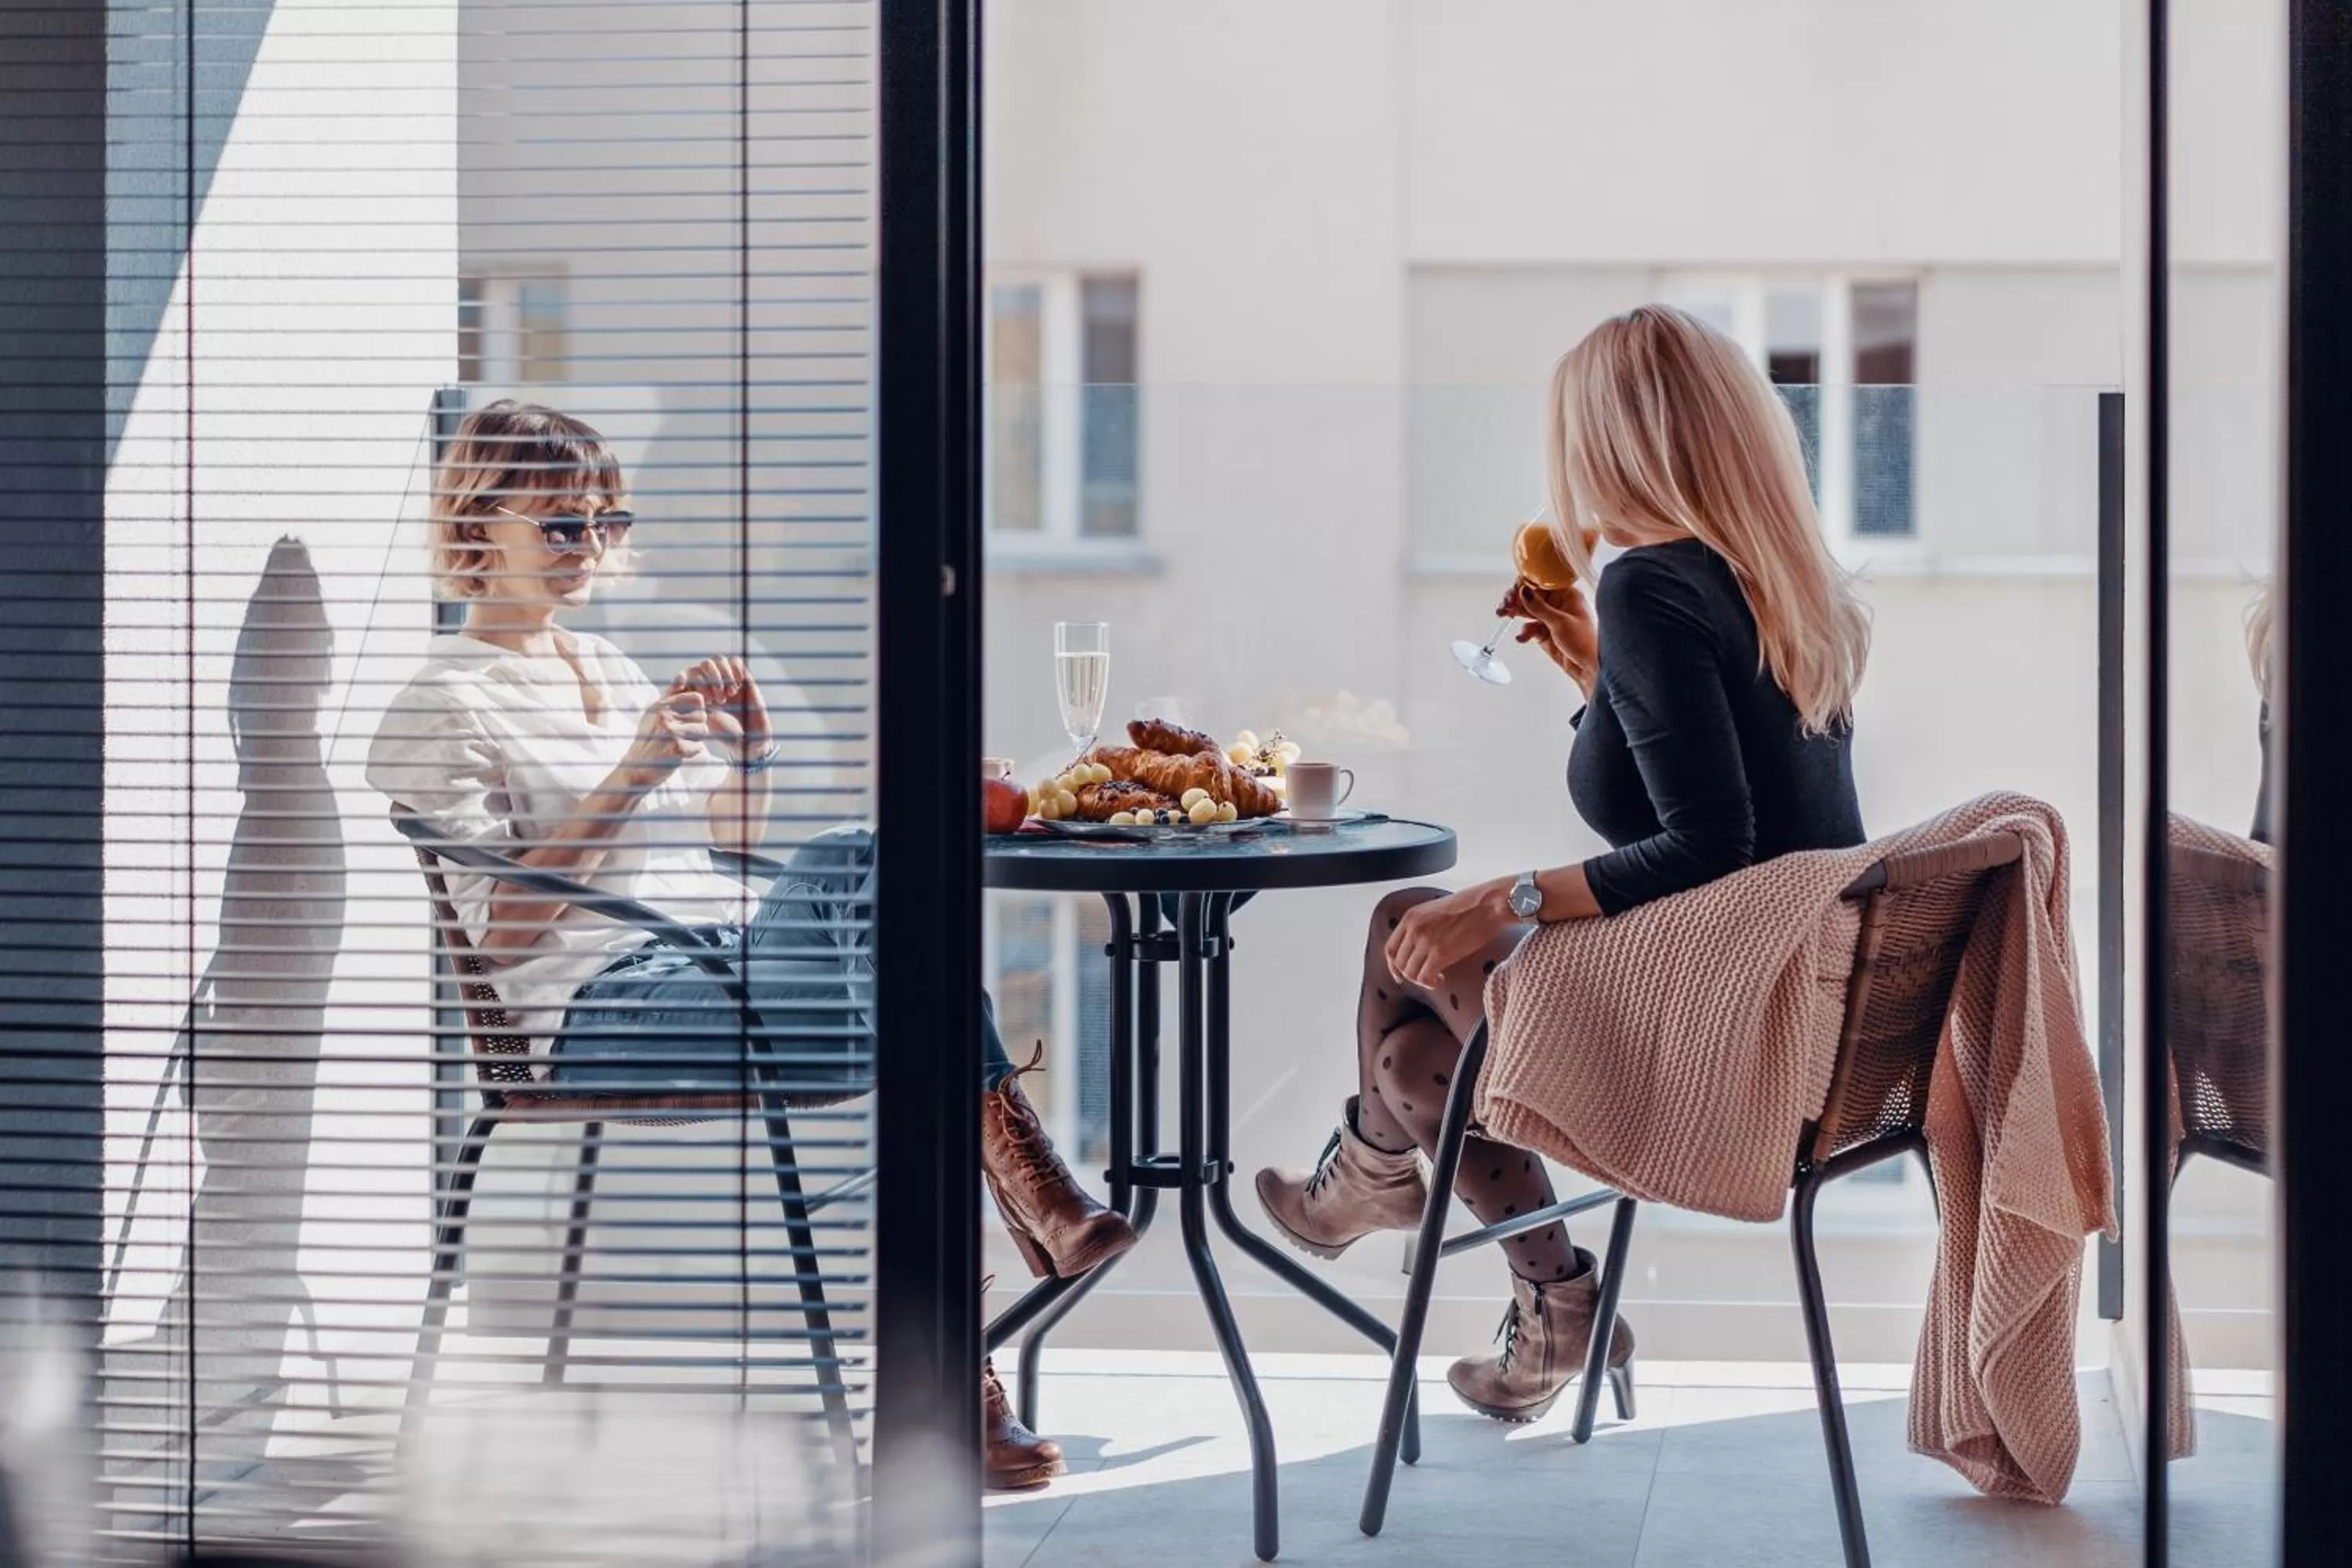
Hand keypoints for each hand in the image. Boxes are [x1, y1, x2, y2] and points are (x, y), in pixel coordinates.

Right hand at [619, 688, 710, 786]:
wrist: (637, 767)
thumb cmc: (650, 737)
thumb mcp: (655, 712)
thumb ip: (671, 694)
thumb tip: (683, 675)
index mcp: (661, 705)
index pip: (698, 699)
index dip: (697, 709)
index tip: (687, 718)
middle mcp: (665, 715)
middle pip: (702, 715)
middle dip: (696, 726)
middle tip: (679, 734)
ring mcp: (671, 732)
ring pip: (703, 730)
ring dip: (695, 739)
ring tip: (678, 742)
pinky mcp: (677, 749)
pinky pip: (700, 746)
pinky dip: (692, 752)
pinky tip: (677, 753)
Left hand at [670, 656, 769, 758]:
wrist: (748, 739)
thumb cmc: (724, 734)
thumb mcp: (700, 723)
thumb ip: (687, 711)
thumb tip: (670, 699)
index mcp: (700, 689)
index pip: (689, 672)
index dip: (688, 679)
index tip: (690, 694)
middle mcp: (713, 681)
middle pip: (703, 664)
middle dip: (708, 681)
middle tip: (715, 701)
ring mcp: (728, 677)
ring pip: (718, 659)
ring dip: (721, 676)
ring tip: (726, 696)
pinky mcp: (744, 678)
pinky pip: (736, 662)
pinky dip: (734, 672)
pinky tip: (736, 689)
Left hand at [1386, 884, 1514, 990]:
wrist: (1490, 904)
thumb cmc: (1471, 906)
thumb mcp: (1436, 910)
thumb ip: (1423, 926)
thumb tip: (1419, 948)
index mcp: (1411, 916)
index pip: (1390, 948)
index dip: (1393, 966)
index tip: (1401, 975)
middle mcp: (1413, 929)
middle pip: (1398, 963)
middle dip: (1410, 974)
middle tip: (1426, 976)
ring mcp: (1425, 941)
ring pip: (1410, 972)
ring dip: (1422, 980)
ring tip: (1437, 977)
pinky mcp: (1440, 953)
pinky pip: (1424, 977)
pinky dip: (1430, 983)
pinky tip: (1441, 979)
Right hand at [1499, 579, 1598, 698]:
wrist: (1589, 668)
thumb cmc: (1586, 643)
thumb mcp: (1560, 622)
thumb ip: (1538, 607)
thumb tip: (1524, 591)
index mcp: (1567, 595)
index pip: (1542, 582)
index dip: (1526, 584)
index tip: (1514, 589)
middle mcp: (1558, 604)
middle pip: (1532, 596)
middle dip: (1516, 599)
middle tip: (1505, 604)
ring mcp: (1551, 619)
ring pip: (1528, 611)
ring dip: (1516, 613)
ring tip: (1504, 615)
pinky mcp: (1545, 633)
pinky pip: (1529, 628)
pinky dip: (1524, 631)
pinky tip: (1522, 636)